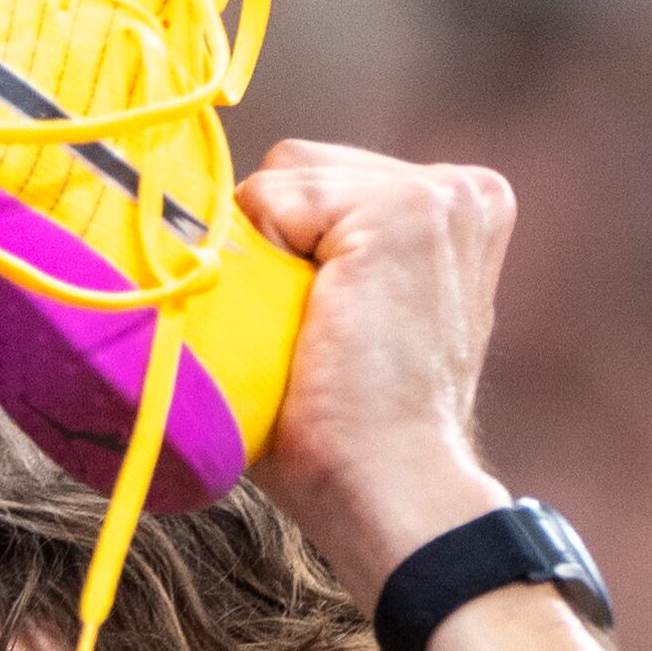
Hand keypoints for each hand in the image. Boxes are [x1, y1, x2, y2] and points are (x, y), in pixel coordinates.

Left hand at [230, 141, 522, 602]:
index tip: (314, 323)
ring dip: (264, 252)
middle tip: (306, 331)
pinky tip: (312, 322)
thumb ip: (305, 258)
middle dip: (271, 239)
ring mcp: (440, 193)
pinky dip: (260, 258)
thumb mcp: (333, 320)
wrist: (385, 484)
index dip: (281, 244)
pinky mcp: (405, 208)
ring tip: (311, 328)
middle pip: (296, 166)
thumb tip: (189, 229)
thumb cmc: (340, 429)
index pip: (315, 180)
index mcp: (453, 213)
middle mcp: (462, 190)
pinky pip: (272, 198)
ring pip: (280, 176)